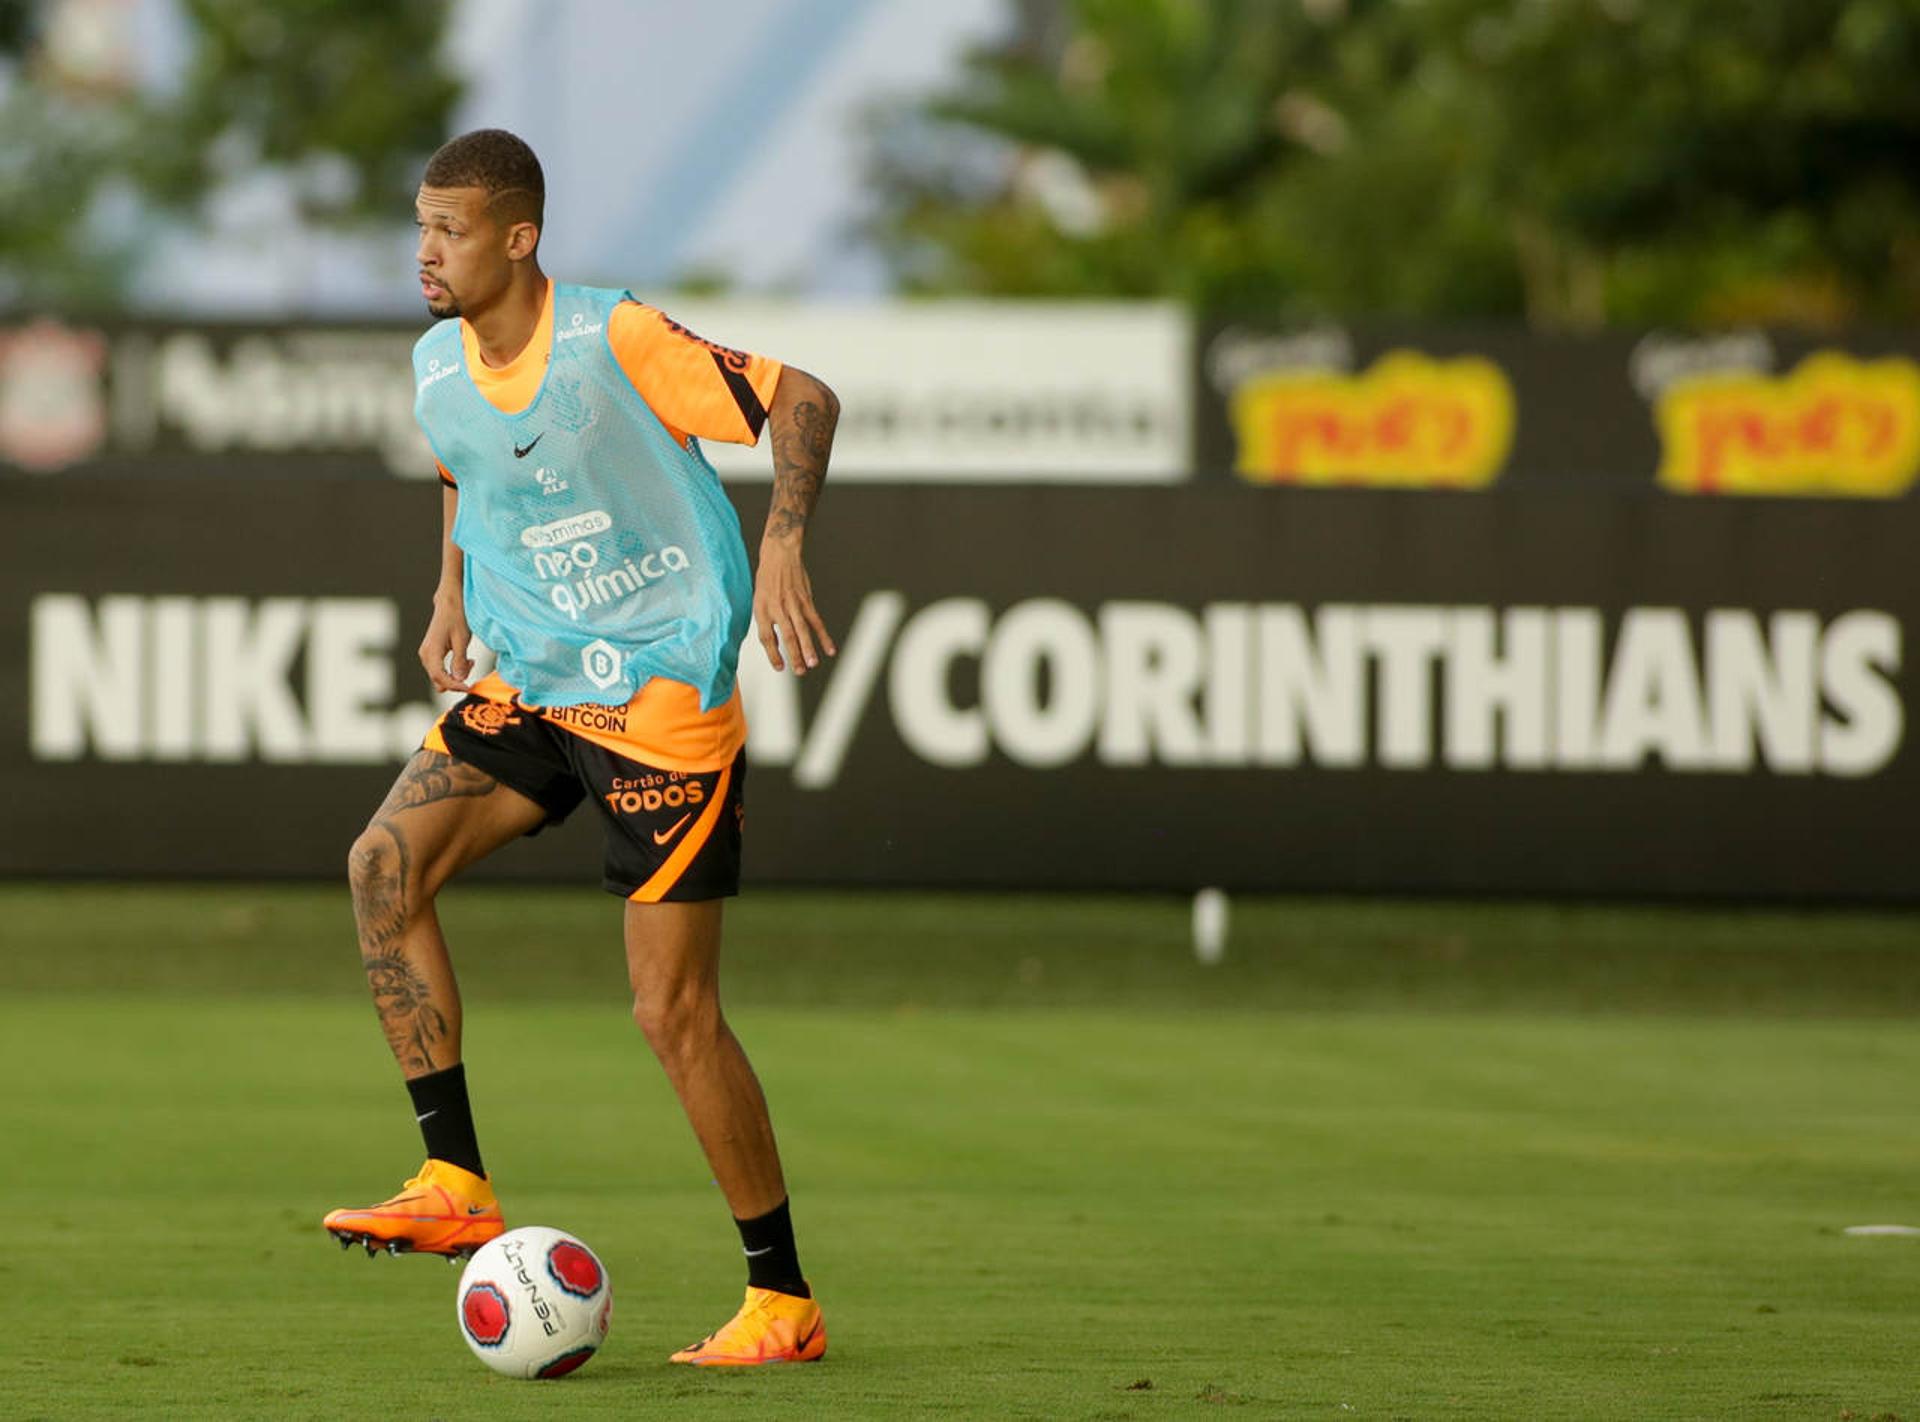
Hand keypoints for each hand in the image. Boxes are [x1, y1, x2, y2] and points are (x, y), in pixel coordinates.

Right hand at [418, 592, 474, 693]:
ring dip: (455, 675)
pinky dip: (453, 669)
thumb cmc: (457, 617)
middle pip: (438, 680)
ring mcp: (427, 654)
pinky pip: (441, 669)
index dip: (454, 686)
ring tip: (470, 661)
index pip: (440, 677)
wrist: (450, 602)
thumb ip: (459, 661)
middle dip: (456, 681)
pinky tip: (466, 660)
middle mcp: (426, 654)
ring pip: (439, 676)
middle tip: (472, 667)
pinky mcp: (432, 653)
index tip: (468, 687)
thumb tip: (459, 679)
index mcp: (432, 651)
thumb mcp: (462, 639)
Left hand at [753, 538, 835, 674]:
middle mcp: (777, 607)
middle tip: (799, 671)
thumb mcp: (759, 600)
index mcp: (762, 609)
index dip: (773, 654)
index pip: (767, 637)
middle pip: (787, 635)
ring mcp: (793, 604)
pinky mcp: (806, 600)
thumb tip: (776, 644)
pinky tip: (829, 648)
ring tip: (812, 663)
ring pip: (802, 630)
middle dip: (794, 655)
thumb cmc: (767, 579)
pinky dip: (823, 636)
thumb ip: (766, 621)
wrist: (780, 555)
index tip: (780, 667)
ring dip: (808, 648)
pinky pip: (816, 621)